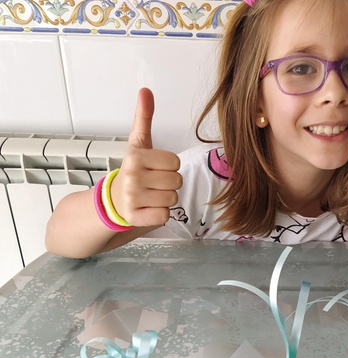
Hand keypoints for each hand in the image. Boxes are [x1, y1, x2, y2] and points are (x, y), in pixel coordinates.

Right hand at [110, 88, 181, 226]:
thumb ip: (144, 117)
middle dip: (169, 183)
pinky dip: (159, 214)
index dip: (170, 167)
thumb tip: (145, 90)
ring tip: (151, 195)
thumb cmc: (133, 170)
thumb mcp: (138, 143)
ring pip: (172, 199)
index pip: (176, 163)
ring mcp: (132, 199)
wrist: (112, 199)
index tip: (156, 168)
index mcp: (136, 157)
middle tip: (153, 183)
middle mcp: (132, 177)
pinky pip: (164, 216)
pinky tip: (148, 208)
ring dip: (165, 199)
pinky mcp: (134, 217)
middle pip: (177, 181)